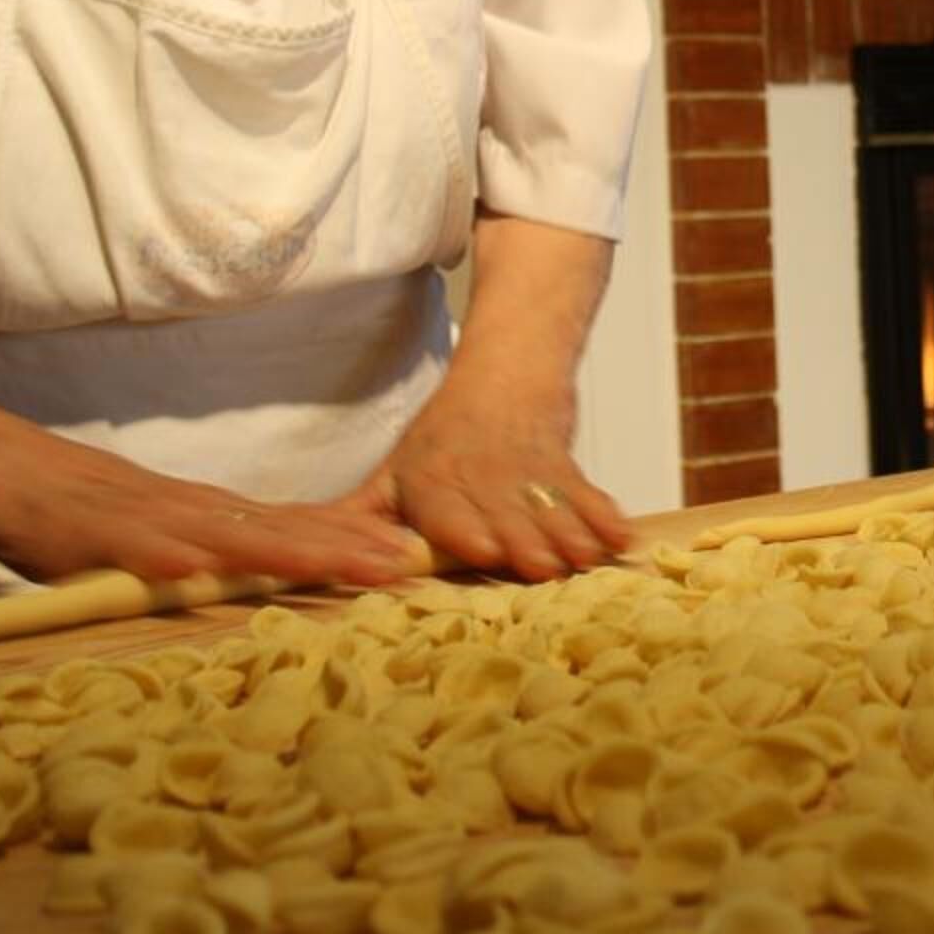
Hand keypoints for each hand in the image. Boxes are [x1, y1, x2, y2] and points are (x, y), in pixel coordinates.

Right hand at [0, 429, 430, 589]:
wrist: (10, 477)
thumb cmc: (91, 520)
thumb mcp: (167, 540)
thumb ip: (216, 560)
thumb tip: (267, 591)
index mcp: (214, 518)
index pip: (295, 528)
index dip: (352, 542)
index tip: (412, 557)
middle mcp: (195, 513)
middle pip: (280, 530)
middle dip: (345, 548)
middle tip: (407, 563)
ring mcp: (149, 520)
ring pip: (225, 535)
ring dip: (284, 550)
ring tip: (338, 563)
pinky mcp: (96, 534)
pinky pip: (134, 547)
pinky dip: (164, 558)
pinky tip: (193, 571)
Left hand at [346, 350, 631, 581]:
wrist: (509, 367)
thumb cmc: (445, 434)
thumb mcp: (396, 470)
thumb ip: (362, 515)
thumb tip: (312, 554)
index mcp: (430, 480)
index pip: (446, 506)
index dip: (465, 528)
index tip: (485, 550)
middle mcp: (477, 474)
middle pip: (503, 512)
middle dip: (524, 539)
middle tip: (544, 566)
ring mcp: (524, 467)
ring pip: (547, 504)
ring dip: (568, 533)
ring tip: (584, 558)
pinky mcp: (562, 462)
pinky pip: (584, 490)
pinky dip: (604, 513)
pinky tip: (621, 538)